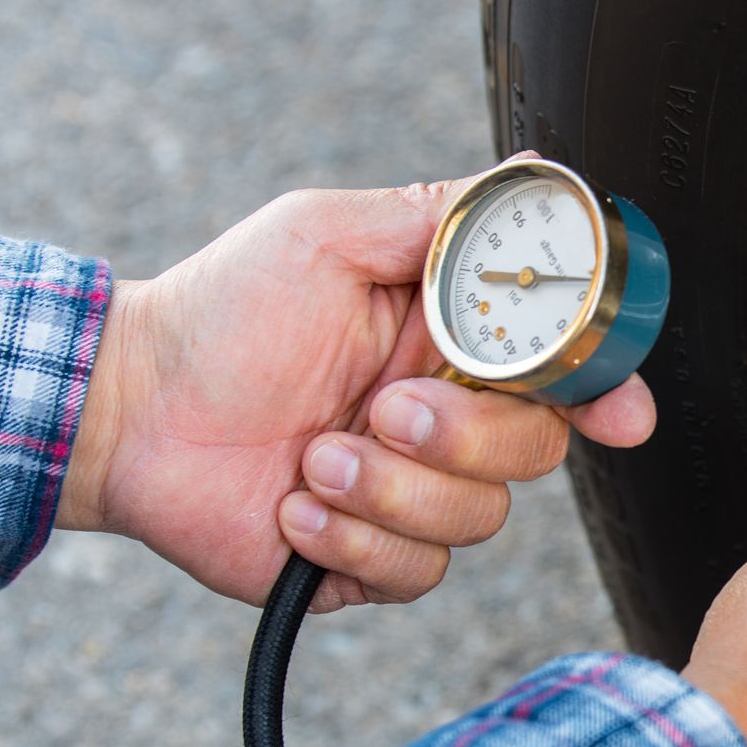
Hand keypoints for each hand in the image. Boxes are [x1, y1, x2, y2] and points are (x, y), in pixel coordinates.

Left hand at [57, 170, 654, 610]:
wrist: (127, 409)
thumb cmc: (220, 313)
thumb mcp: (328, 234)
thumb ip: (438, 215)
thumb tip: (536, 174)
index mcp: (453, 344)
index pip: (563, 371)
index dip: (605, 391)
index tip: (619, 414)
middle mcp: (446, 421)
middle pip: (536, 450)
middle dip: (464, 436)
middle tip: (385, 409)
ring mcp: (412, 495)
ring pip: (477, 518)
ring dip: (389, 490)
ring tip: (310, 458)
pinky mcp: (370, 560)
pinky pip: (415, 572)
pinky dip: (348, 538)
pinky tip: (292, 507)